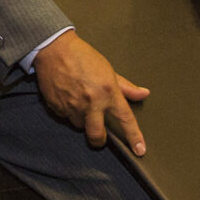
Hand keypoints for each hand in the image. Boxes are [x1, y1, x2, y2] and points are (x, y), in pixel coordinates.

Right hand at [32, 31, 148, 154]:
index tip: (140, 150)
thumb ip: (126, 87)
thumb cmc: (83, 57)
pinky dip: (68, 111)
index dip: (134, 137)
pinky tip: (67, 96)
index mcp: (107, 92)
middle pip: (97, 135)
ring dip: (82, 120)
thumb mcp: (108, 70)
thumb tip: (144, 94)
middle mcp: (91, 103)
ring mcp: (72, 106)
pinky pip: (65, 117)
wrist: (55, 49)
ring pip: (79, 126)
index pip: (125, 119)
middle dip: (99, 141)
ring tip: (79, 103)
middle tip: (99, 136)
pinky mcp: (56, 107)